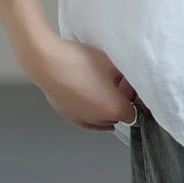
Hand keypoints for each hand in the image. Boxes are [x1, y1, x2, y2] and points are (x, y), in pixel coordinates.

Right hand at [25, 37, 149, 131]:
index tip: (131, 86)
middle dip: (121, 101)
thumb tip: (130, 77)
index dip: (134, 98)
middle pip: (118, 116)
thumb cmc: (80, 62)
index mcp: (115, 108)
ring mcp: (83, 119)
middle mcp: (100, 120)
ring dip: (106, 107)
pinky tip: (93, 102)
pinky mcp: (68, 115)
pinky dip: (93, 113)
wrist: (49, 65)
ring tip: (103, 87)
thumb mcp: (111, 62)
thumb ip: (125, 73)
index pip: (133, 112)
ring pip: (102, 120)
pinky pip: (86, 120)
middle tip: (118, 83)